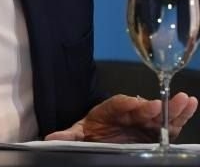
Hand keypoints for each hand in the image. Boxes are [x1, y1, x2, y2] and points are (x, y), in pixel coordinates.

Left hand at [45, 93, 197, 141]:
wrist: (101, 136)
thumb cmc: (92, 132)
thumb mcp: (78, 134)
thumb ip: (69, 136)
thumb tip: (52, 138)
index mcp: (108, 112)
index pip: (119, 105)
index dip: (129, 105)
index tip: (139, 105)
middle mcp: (129, 113)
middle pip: (142, 108)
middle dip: (152, 107)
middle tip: (161, 104)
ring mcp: (144, 121)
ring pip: (159, 114)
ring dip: (172, 107)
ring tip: (185, 100)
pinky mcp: (157, 130)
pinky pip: (171, 123)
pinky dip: (182, 115)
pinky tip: (191, 104)